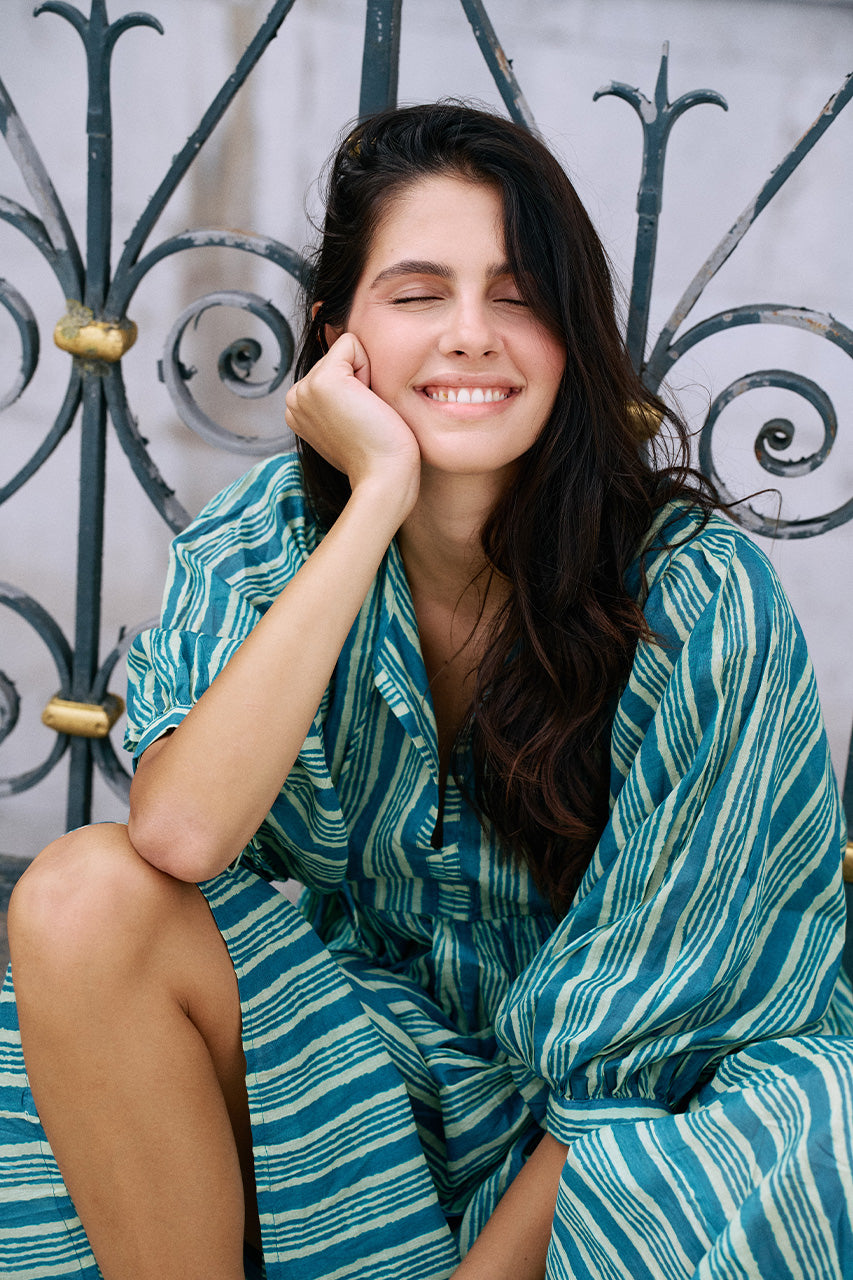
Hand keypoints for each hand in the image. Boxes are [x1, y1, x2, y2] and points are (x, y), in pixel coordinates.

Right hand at [285, 332, 419, 509]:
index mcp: (298, 409)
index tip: (360, 421)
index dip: (357, 387)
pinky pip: (352, 343)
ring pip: (345, 350)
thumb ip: (343, 394)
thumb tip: (345, 356)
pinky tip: (367, 403)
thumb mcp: (352, 419)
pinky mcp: (323, 381)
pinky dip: (369, 367)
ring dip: (365, 377)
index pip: (333, 369)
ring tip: (366, 414)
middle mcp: (294, 398)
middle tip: (365, 419)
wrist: (384, 477)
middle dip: (360, 379)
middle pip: (338, 357)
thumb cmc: (379, 455)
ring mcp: (304, 389)